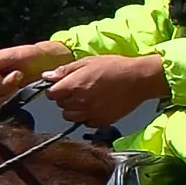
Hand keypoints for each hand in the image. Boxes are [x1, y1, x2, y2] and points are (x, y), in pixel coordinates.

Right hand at [0, 39, 75, 99]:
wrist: (50, 62)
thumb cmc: (31, 55)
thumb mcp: (12, 54)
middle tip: (16, 74)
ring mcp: (1, 92)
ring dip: (5, 91)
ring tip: (20, 77)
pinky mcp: (11, 100)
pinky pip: (2, 106)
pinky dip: (10, 98)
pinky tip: (21, 88)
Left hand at [41, 53, 168, 125]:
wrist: (138, 79)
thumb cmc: (114, 67)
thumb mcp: (88, 61)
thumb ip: (65, 70)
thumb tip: (46, 76)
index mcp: (74, 85)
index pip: (51, 94)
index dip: (56, 89)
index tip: (63, 85)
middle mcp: (79, 102)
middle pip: (60, 106)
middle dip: (66, 98)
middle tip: (79, 89)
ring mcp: (90, 113)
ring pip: (70, 117)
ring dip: (74, 109)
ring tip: (86, 99)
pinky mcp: (101, 121)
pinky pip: (86, 123)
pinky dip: (87, 117)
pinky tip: (96, 106)